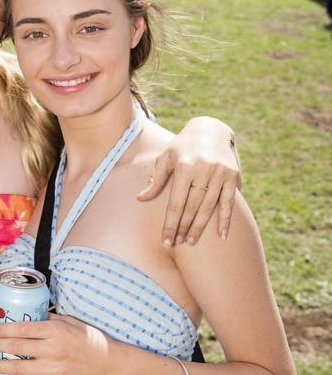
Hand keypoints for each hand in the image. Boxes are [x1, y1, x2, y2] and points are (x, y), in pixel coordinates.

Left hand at [0, 314, 110, 374]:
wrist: (109, 365)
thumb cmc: (90, 340)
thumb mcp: (72, 322)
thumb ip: (50, 319)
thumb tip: (28, 316)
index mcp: (56, 331)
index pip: (23, 329)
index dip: (3, 330)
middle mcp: (52, 350)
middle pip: (16, 348)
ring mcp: (52, 370)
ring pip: (18, 369)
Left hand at [137, 117, 239, 245]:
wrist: (212, 129)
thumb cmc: (182, 147)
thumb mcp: (166, 158)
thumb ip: (156, 179)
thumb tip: (140, 199)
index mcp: (184, 166)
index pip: (176, 203)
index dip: (170, 224)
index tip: (166, 241)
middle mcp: (203, 170)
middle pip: (192, 207)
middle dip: (183, 228)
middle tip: (177, 244)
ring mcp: (220, 173)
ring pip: (209, 207)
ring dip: (200, 227)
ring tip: (190, 242)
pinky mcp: (233, 176)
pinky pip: (228, 202)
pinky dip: (226, 220)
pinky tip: (222, 236)